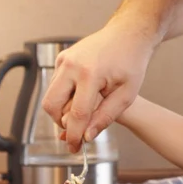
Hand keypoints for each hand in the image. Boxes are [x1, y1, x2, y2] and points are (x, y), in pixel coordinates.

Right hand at [41, 21, 154, 150]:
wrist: (127, 33)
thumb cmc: (131, 62)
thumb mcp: (126, 94)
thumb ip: (106, 116)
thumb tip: (86, 136)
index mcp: (90, 73)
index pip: (76, 114)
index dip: (74, 136)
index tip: (75, 149)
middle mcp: (71, 65)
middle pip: (51, 105)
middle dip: (61, 123)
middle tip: (76, 131)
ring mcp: (63, 60)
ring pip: (51, 96)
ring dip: (63, 110)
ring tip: (84, 112)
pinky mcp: (61, 58)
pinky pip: (55, 85)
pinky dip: (64, 97)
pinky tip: (82, 96)